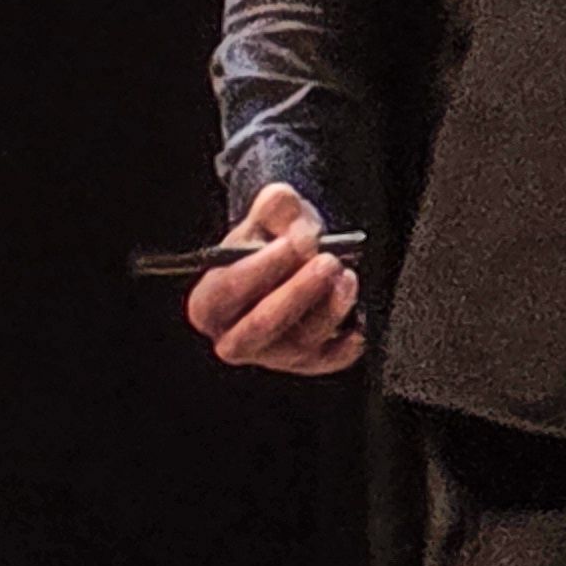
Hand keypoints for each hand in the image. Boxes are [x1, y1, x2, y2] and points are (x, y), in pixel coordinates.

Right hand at [186, 180, 366, 376]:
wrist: (290, 271)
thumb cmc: (270, 248)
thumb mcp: (267, 221)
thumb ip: (272, 207)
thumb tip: (281, 201)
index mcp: (208, 304)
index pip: (228, 289)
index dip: (263, 265)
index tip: (295, 241)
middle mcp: (232, 337)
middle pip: (262, 323)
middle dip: (299, 291)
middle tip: (328, 262)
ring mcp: (270, 356)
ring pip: (300, 341)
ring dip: (329, 309)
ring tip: (347, 277)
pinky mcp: (305, 364)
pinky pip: (330, 359)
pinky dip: (346, 343)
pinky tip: (357, 323)